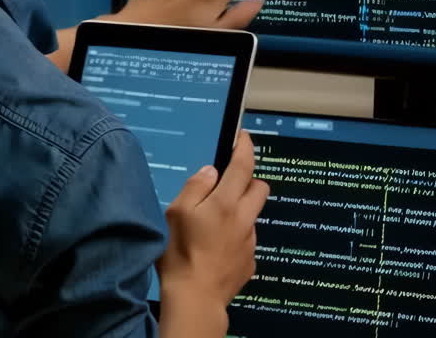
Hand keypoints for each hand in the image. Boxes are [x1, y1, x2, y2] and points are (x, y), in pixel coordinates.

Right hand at [156, 131, 267, 310]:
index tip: (242, 137)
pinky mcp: (249, 261)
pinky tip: (215, 247)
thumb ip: (196, 187)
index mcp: (225, 203)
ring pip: (251, 215)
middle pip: (259, 188)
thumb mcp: (176, 212)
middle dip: (248, 179)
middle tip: (227, 183)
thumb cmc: (180, 254)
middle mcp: (244, 219)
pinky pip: (246, 239)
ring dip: (238, 211)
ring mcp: (249, 242)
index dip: (244, 147)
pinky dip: (235, 236)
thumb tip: (210, 171)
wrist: (195, 298)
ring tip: (212, 224)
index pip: (243, 165)